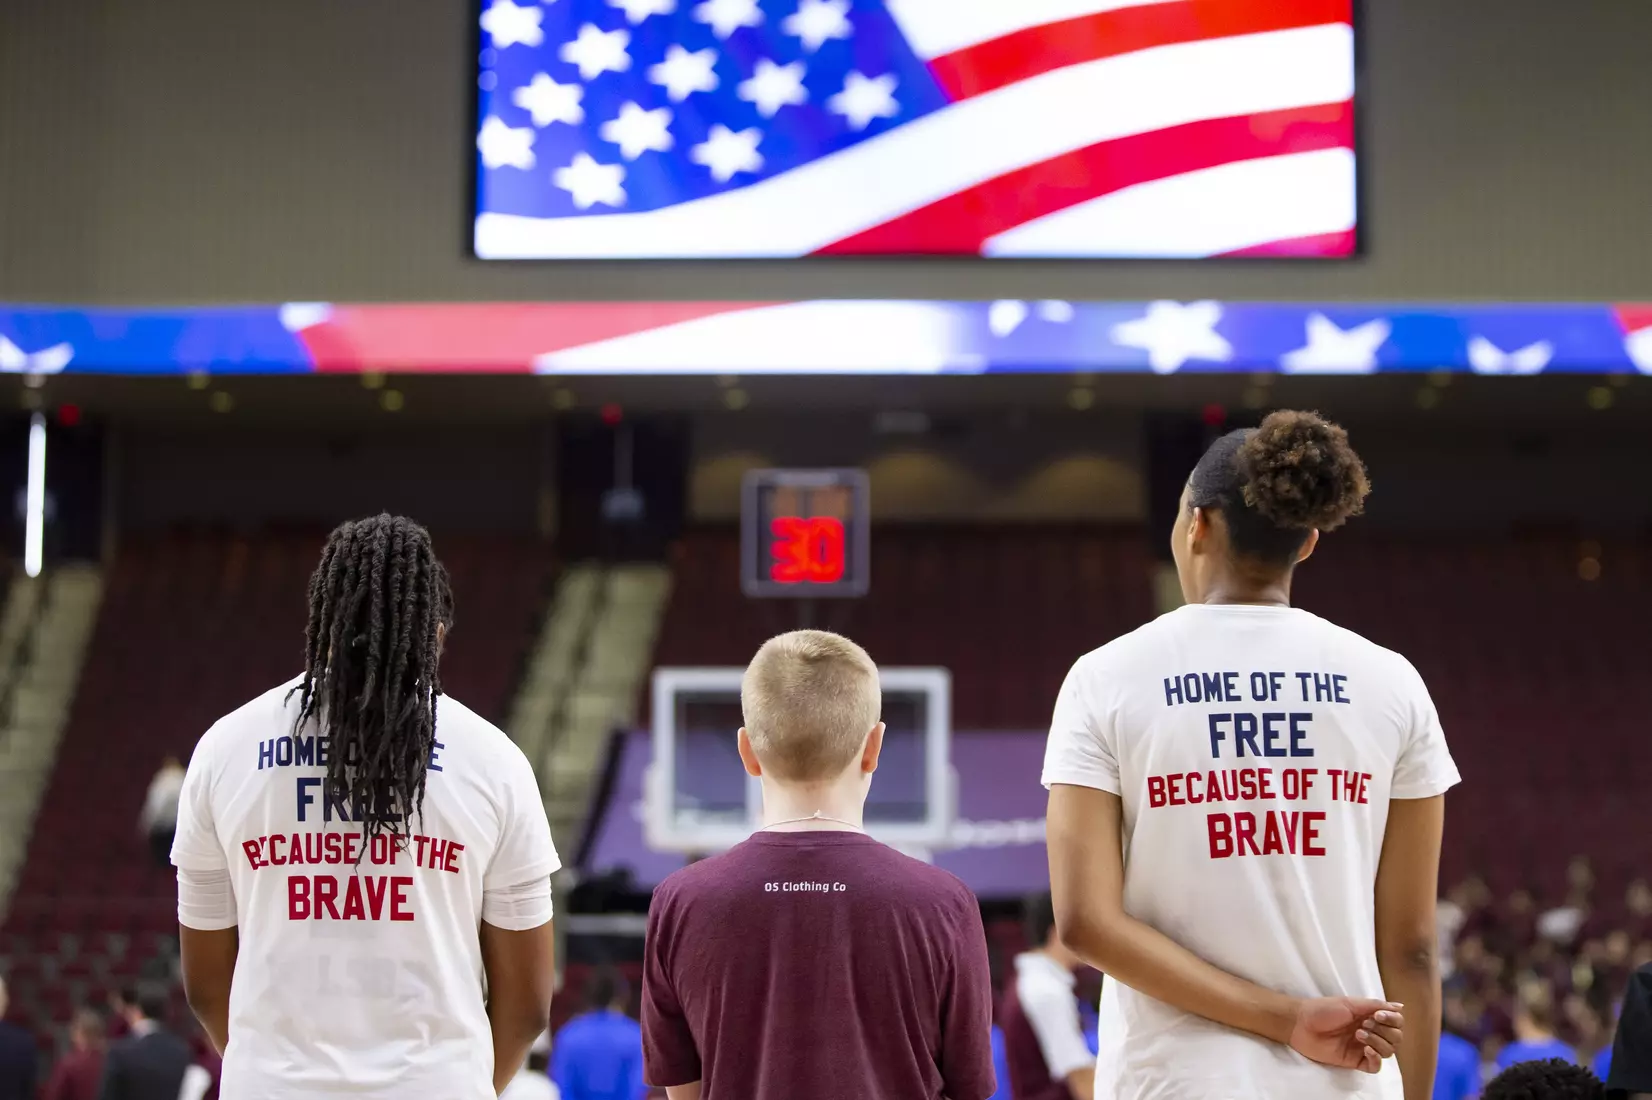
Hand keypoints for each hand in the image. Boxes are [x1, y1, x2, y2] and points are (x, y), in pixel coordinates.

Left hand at [1288, 998, 1403, 1073]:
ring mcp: (1363, 1047)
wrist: (1301, 1023)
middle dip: (1385, 1031)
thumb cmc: (1323, 1009)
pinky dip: (1376, 1059)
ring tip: (1359, 1034)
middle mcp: (1370, 1032)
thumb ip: (1374, 1005)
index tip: (1379, 1015)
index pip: (1396, 1023)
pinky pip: (1375, 1067)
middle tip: (1365, 1024)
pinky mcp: (1355, 1061)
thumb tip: (1400, 1006)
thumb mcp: (1350, 1003)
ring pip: (1388, 1052)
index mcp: (1370, 1017)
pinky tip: (1366, 1050)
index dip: (1393, 1020)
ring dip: (1378, 1042)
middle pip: (1395, 1038)